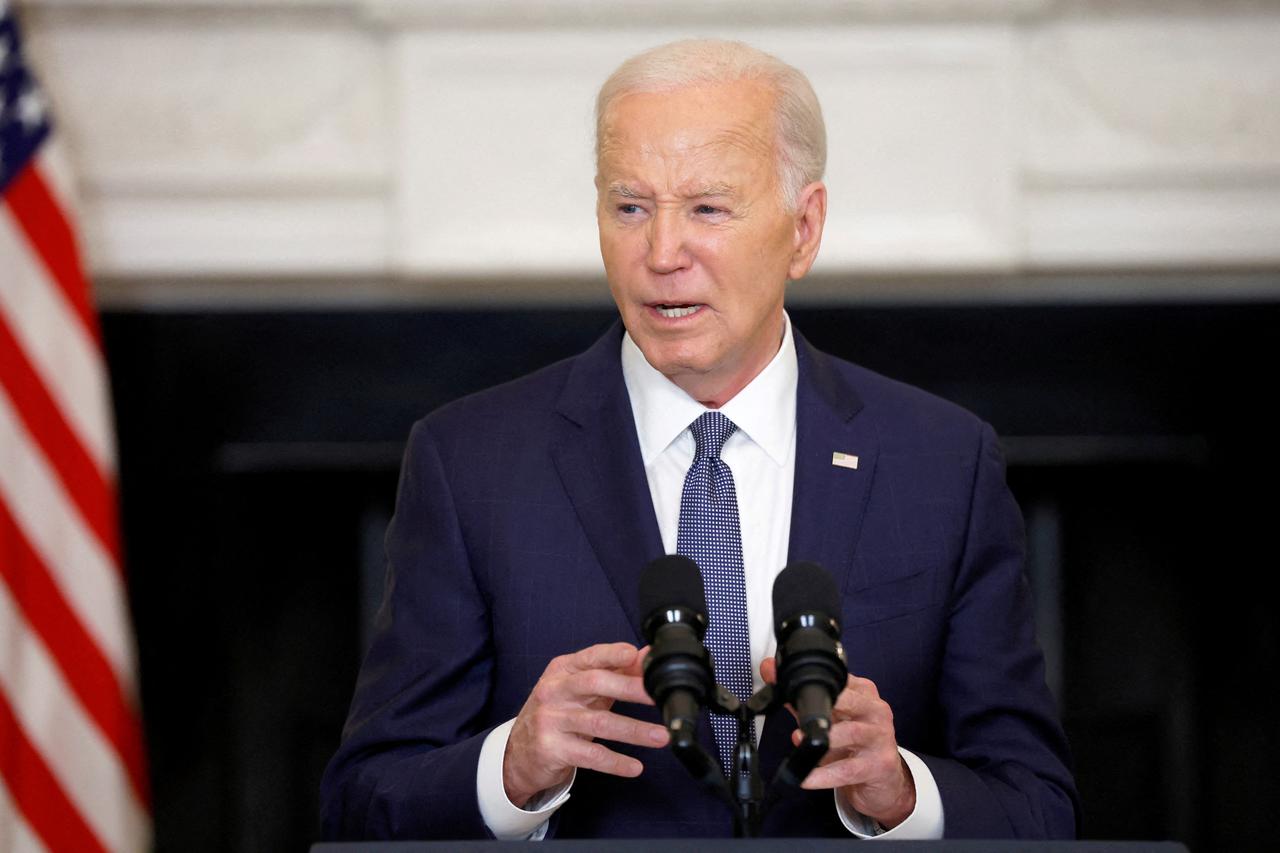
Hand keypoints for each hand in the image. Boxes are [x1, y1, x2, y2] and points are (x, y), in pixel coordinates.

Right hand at [503, 642, 669, 806]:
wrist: (519, 752)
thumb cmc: (558, 713)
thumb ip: (614, 671)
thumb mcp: (582, 689)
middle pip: (594, 684)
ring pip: (598, 723)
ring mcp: (551, 720)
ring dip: (633, 730)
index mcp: (563, 670)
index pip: (590, 657)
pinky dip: (616, 762)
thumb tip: (646, 656)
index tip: (634, 655)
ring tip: (661, 736)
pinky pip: (590, 756)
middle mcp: (554, 691)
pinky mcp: (552, 749)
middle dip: (629, 688)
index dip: (612, 654)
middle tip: (657, 696)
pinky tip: (635, 767)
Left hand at [761, 658, 914, 827]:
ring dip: (822, 738)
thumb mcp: (829, 719)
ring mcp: (880, 737)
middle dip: (822, 706)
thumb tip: (769, 672)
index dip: (811, 682)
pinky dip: (824, 774)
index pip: (838, 680)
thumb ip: (800, 699)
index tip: (783, 682)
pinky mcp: (879, 765)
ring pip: (850, 733)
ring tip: (800, 741)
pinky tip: (806, 778)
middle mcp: (875, 710)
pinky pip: (847, 769)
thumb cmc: (854, 743)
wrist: (885, 781)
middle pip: (849, 701)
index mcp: (864, 693)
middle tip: (799, 714)